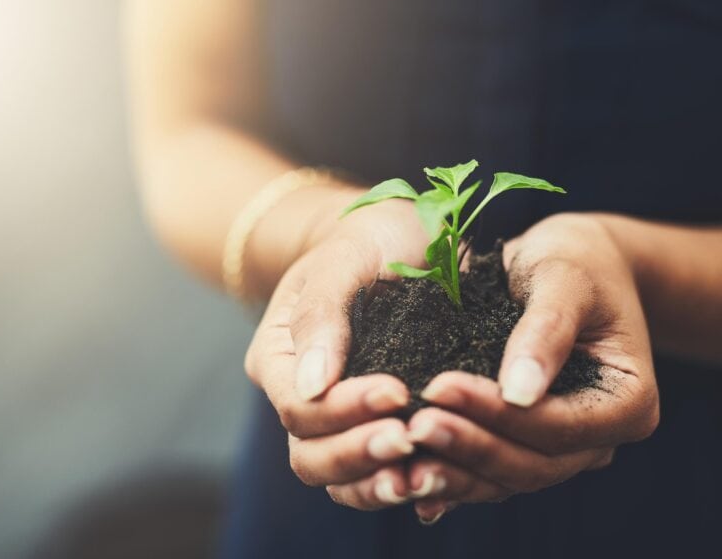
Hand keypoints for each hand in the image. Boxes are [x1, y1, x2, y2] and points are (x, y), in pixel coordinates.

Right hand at [243, 185, 429, 505]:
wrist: (401, 237)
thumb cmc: (367, 237)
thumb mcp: (344, 258)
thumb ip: (323, 314)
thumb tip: (312, 385)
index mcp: (281, 360)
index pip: (298, 408)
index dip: (343, 409)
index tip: (396, 390)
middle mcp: (304, 399)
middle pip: (312, 457)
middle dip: (359, 454)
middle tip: (409, 440)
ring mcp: (342, 421)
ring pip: (343, 479)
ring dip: (380, 484)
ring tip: (423, 478)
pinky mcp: (383, 428)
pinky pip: (384, 473)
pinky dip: (407, 484)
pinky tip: (441, 480)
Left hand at [327, 213, 659, 521]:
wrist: (573, 262)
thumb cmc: (578, 259)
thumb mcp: (566, 279)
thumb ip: (547, 332)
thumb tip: (520, 393)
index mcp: (628, 403)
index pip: (560, 426)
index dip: (499, 414)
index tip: (441, 386)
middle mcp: (600, 439)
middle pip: (533, 465)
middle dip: (470, 448)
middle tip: (413, 425)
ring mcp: (564, 450)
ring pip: (507, 480)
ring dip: (453, 473)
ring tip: (400, 454)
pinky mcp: (527, 447)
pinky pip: (489, 475)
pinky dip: (450, 480)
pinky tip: (406, 480)